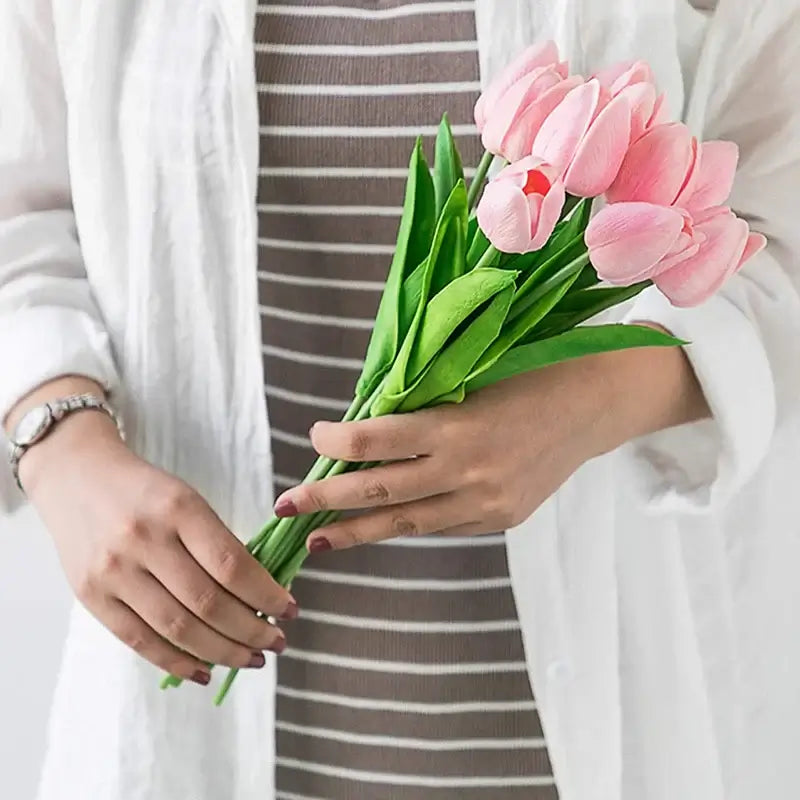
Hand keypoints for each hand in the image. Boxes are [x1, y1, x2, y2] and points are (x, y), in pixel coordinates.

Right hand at [14, 381, 293, 685]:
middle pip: (208, 603)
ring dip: (222, 652)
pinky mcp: (90, 596)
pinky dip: (176, 662)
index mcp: (178, 508)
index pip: (232, 565)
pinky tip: (205, 670)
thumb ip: (217, 543)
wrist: (76, 477)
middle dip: (251, 630)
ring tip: (252, 658)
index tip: (290, 609)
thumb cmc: (145, 491)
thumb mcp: (187, 500)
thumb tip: (260, 596)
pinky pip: (140, 641)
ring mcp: (113, 571)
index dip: (266, 594)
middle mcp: (143, 540)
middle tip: (278, 641)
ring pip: (178, 628)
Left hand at [274, 342, 708, 549]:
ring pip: (406, 524)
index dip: (335, 443)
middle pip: (379, 492)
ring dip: (358, 531)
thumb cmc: (528, 373)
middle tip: (285, 508)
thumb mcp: (470, 378)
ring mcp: (485, 503)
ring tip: (318, 539)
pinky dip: (407, 522)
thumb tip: (363, 430)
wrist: (594, 404)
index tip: (316, 436)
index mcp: (456, 426)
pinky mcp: (500, 519)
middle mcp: (467, 472)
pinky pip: (440, 525)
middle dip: (326, 501)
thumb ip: (420, 408)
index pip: (374, 442)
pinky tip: (380, 524)